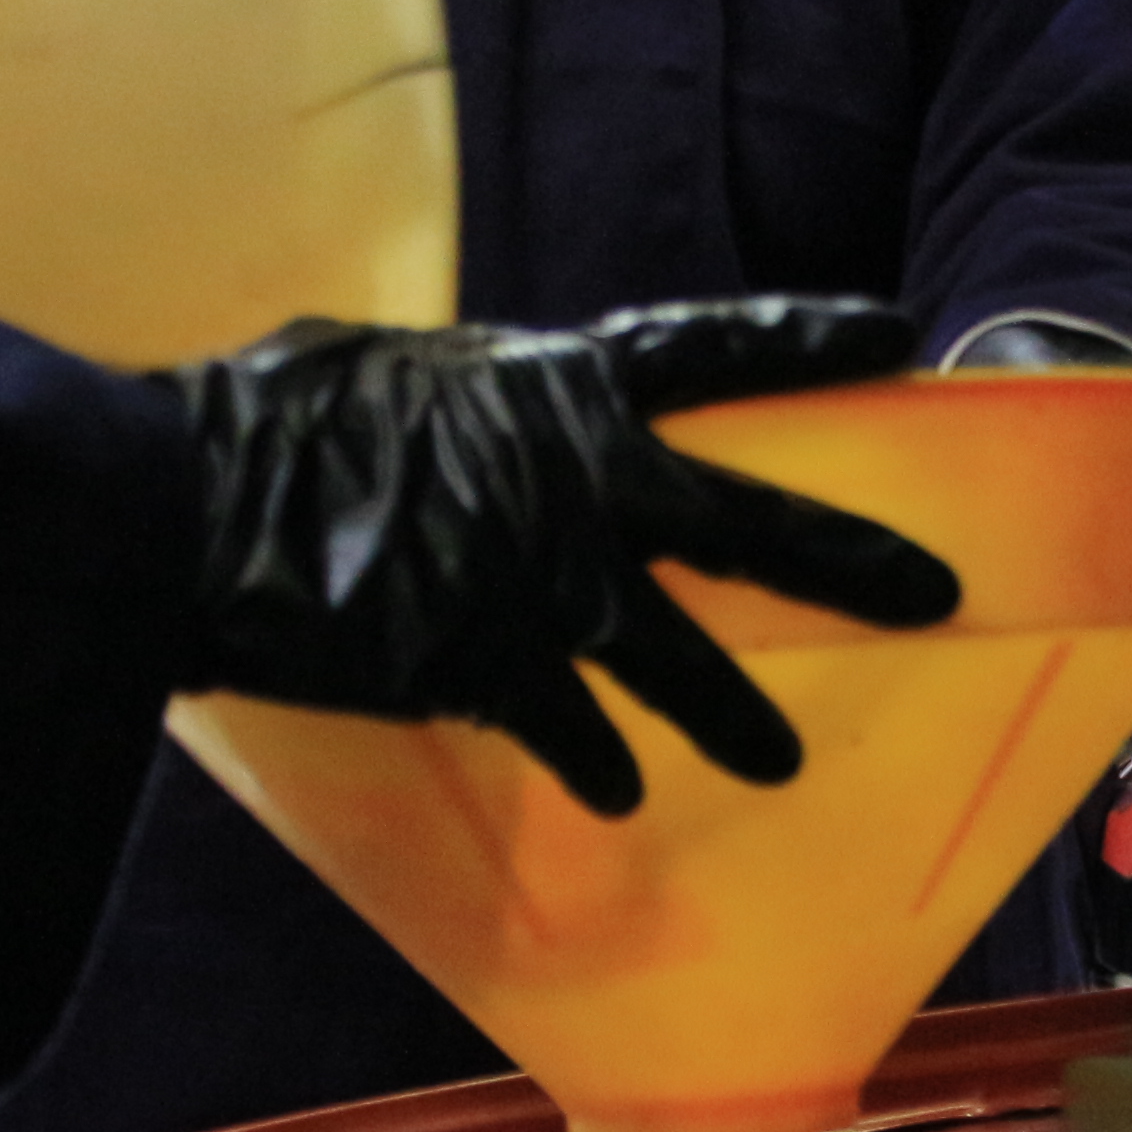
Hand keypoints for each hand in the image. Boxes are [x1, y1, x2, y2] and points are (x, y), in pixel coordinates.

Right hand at [168, 302, 963, 815]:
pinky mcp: (494, 667)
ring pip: (678, 660)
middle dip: (850, 563)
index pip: (708, 348)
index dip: (803, 339)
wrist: (192, 508)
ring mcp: (543, 578)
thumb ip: (454, 401)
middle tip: (939, 594)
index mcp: (550, 384)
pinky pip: (571, 730)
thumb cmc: (260, 424)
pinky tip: (621, 797)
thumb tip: (451, 414)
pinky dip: (596, 764)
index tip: (892, 335)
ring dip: (737, 717)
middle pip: (748, 525)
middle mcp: (577, 479)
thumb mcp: (377, 369)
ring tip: (785, 763)